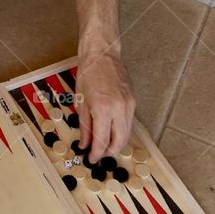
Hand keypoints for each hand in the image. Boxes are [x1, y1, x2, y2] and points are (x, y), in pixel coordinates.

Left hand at [75, 44, 135, 163]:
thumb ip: (85, 126)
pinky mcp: (133, 101)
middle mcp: (119, 108)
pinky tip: (111, 130)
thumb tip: (85, 144)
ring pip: (127, 133)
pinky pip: (129, 122)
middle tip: (99, 154)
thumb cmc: (88, 74)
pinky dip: (121, 130)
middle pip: (119, 141)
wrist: (102, 55)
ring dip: (117, 143)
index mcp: (102, 109)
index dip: (97, 153)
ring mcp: (129, 105)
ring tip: (105, 145)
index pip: (102, 140)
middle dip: (110, 151)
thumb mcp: (81, 102)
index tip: (91, 158)